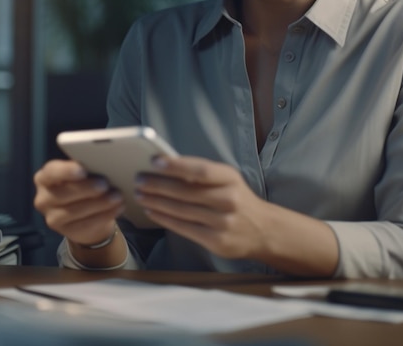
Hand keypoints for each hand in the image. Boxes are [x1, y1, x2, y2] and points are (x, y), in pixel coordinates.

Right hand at [33, 159, 124, 246]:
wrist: (88, 213)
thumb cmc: (85, 184)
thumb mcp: (83, 173)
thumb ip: (86, 167)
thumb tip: (102, 163)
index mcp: (45, 177)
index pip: (51, 172)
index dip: (66, 171)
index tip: (83, 170)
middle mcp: (44, 198)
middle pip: (63, 194)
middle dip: (86, 189)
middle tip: (105, 184)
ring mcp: (52, 217)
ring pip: (74, 212)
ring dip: (99, 203)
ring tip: (117, 197)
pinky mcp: (66, 231)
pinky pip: (85, 225)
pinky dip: (104, 215)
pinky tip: (117, 208)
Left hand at [134, 156, 267, 259]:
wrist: (264, 230)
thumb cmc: (238, 199)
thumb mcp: (228, 180)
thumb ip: (203, 174)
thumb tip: (167, 166)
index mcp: (230, 178)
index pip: (200, 170)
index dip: (176, 165)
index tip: (154, 161)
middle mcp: (229, 199)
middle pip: (186, 192)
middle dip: (158, 185)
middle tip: (138, 180)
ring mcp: (223, 222)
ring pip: (182, 210)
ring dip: (156, 202)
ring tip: (140, 195)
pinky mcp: (216, 241)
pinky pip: (184, 228)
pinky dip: (164, 219)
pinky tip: (152, 212)